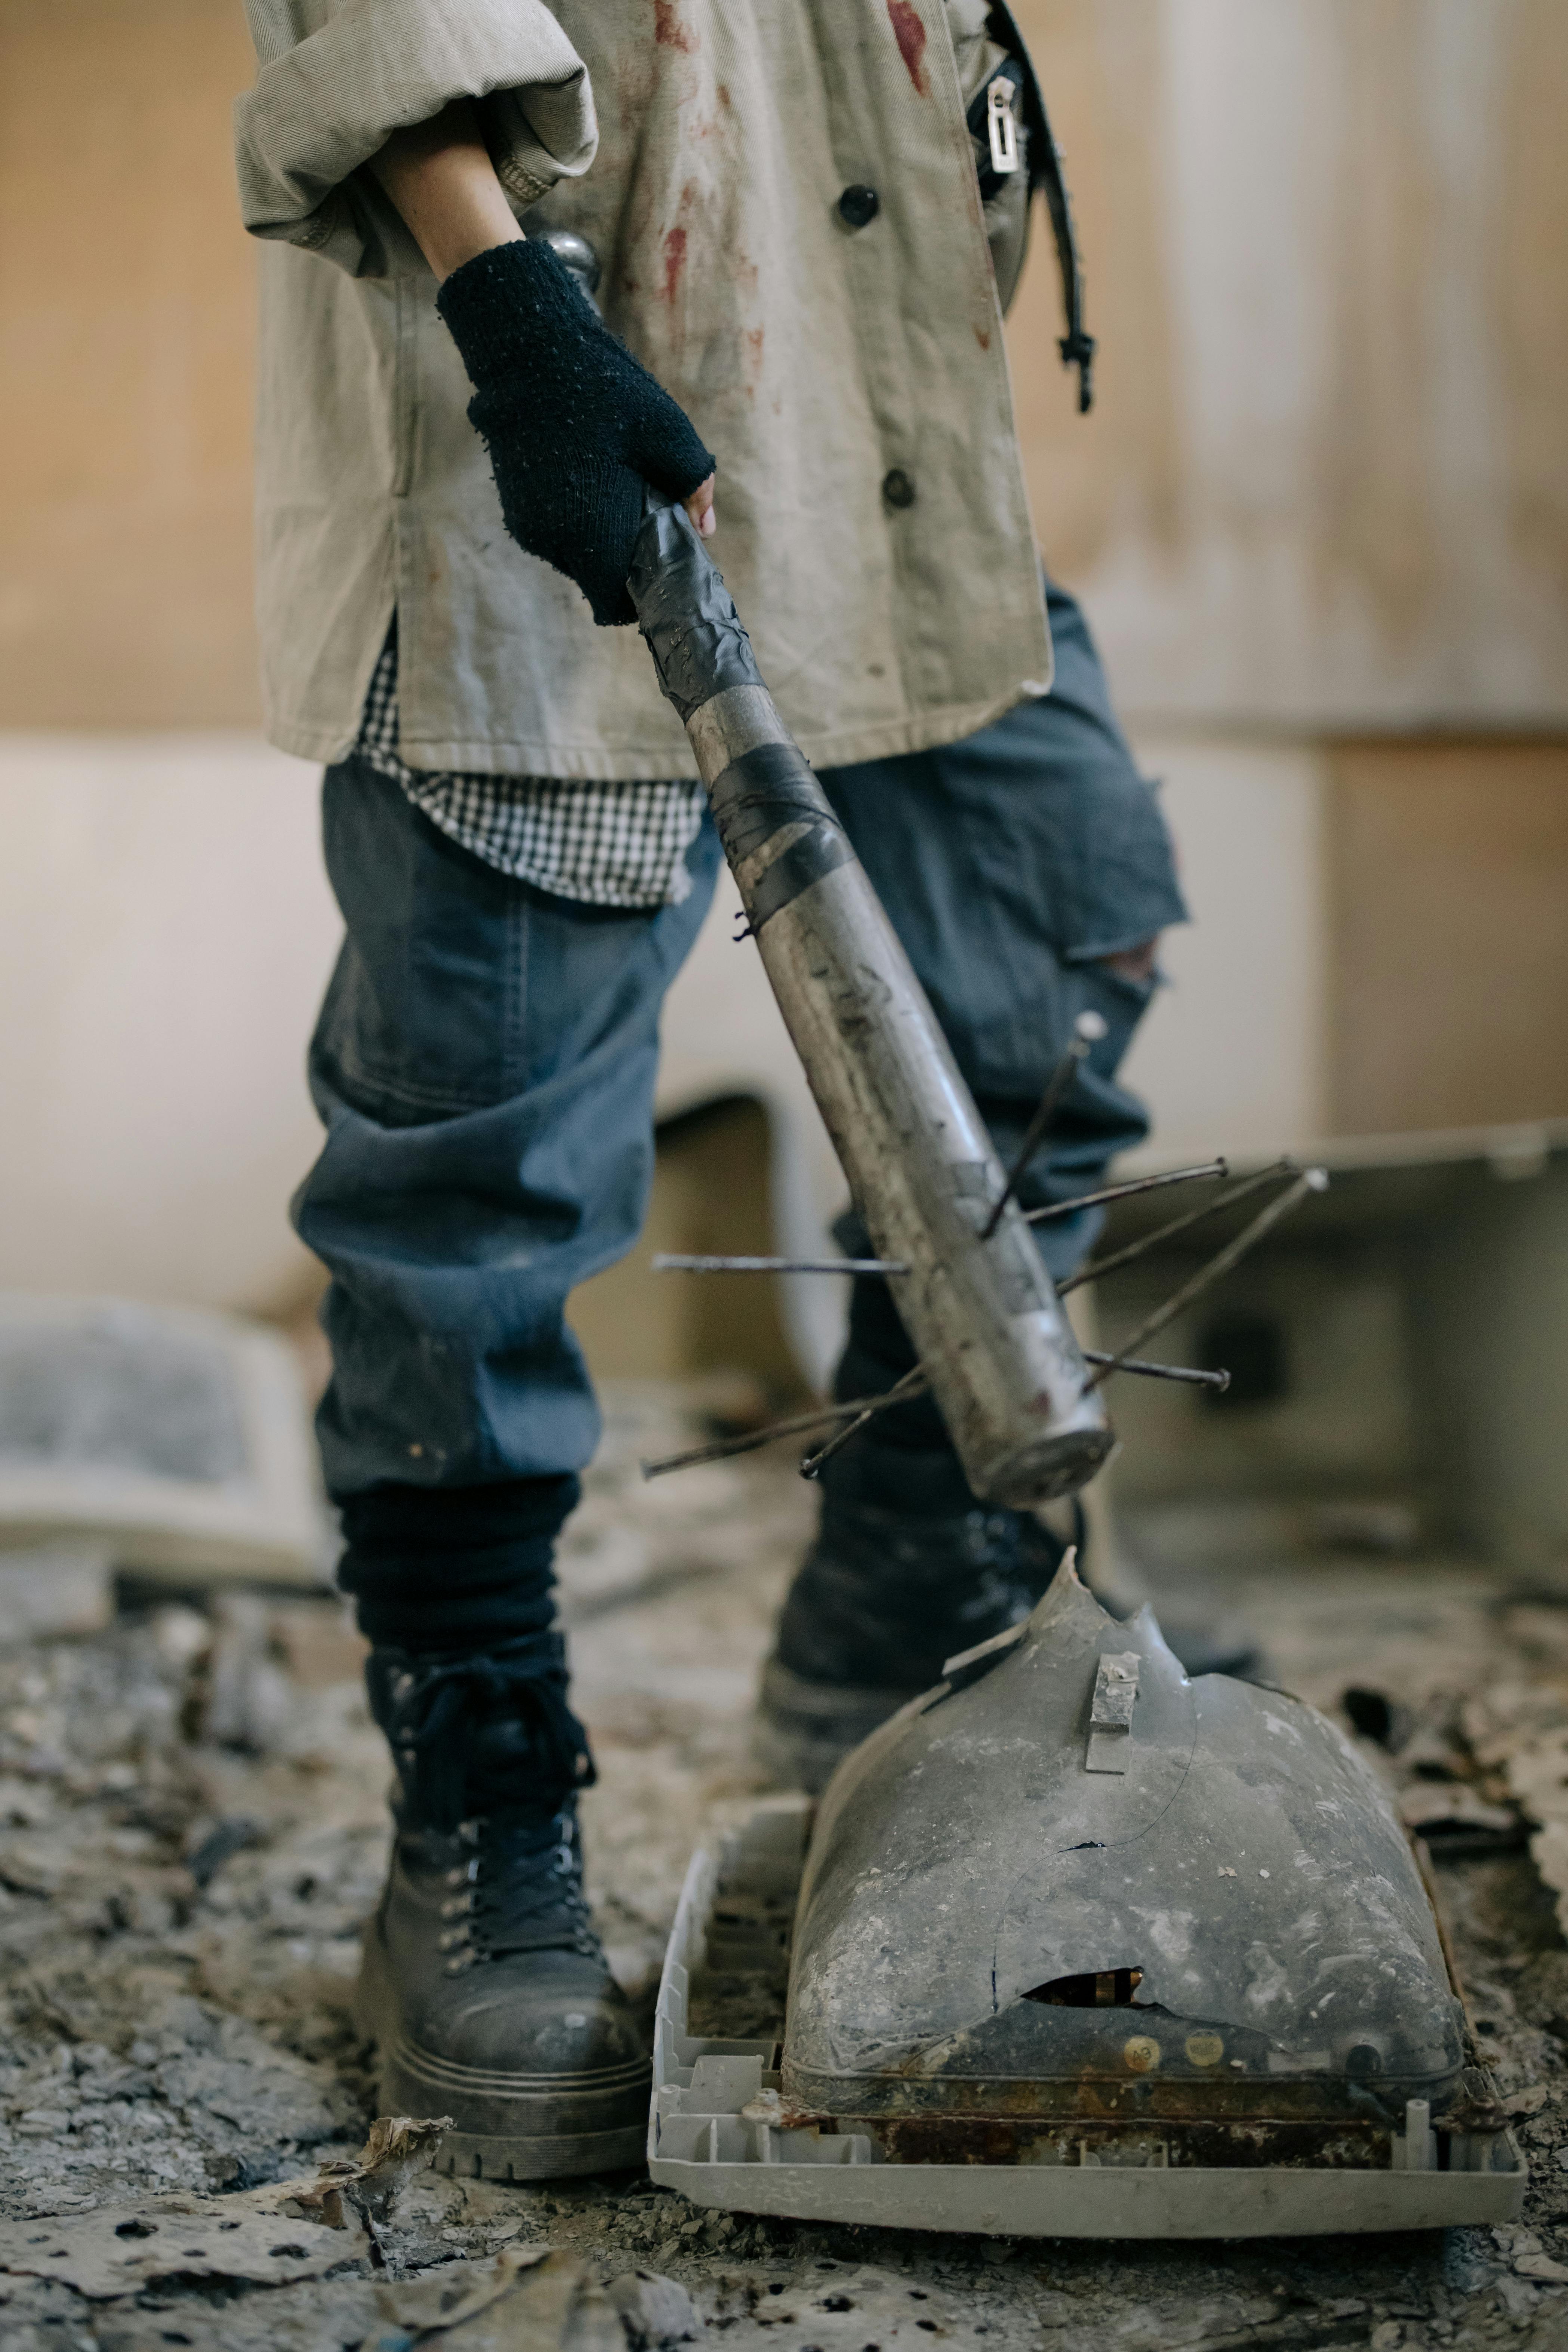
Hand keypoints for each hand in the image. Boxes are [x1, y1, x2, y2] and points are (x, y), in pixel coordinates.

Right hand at [437, 239, 715, 625]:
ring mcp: (528, 525)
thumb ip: (694, 486)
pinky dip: (574, 517)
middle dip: (622, 558)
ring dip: (598, 535)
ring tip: (612, 483)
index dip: (640, 595)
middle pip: (597, 579)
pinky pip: (554, 532)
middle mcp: (552, 540)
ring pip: (576, 556)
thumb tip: (706, 530)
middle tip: (642, 511)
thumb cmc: (607, 391)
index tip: (658, 568)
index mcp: (592, 533)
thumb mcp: (669, 433)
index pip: (614, 605)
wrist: (531, 352)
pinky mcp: (514, 508)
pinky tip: (585, 474)